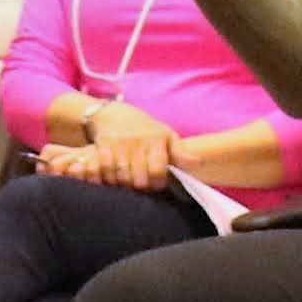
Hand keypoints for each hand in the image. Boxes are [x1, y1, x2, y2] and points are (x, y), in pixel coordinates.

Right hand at [35, 104, 176, 192]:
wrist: (114, 114)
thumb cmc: (146, 130)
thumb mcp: (166, 136)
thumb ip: (181, 153)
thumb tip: (199, 163)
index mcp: (156, 139)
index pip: (157, 171)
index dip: (157, 183)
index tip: (157, 184)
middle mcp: (137, 141)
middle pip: (138, 178)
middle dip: (141, 187)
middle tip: (141, 186)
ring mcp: (119, 143)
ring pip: (120, 177)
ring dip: (123, 185)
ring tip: (127, 184)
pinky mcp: (103, 145)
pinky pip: (103, 170)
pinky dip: (106, 178)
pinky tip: (111, 180)